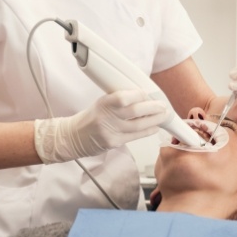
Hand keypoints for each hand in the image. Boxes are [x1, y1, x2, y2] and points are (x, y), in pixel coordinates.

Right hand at [34, 90, 167, 163]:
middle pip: (134, 112)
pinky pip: (134, 137)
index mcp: (103, 103)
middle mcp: (106, 117)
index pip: (123, 98)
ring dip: (154, 120)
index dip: (138, 95)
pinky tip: (155, 127)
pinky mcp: (113, 143)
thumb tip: (143, 96)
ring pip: (137, 126)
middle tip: (163, 106)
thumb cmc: (91, 117)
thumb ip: (120, 100)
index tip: (148, 93)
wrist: (73, 137)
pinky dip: (147, 131)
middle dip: (152, 108)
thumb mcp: (102, 102)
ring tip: (163, 116)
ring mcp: (110, 132)